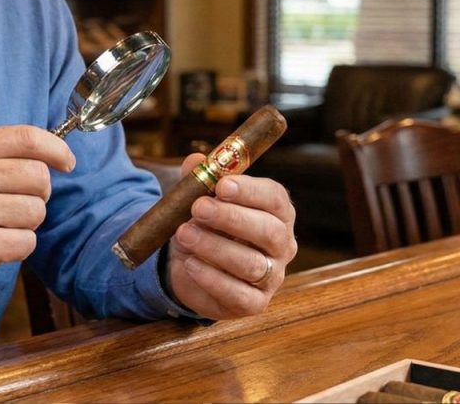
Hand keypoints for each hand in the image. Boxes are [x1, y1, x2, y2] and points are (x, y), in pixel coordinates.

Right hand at [0, 125, 74, 295]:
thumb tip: (48, 154)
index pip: (27, 138)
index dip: (56, 149)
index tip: (67, 162)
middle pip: (39, 177)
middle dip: (37, 192)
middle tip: (16, 201)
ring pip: (37, 211)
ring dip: (26, 221)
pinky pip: (28, 242)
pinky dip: (18, 246)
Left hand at [165, 154, 297, 318]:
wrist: (190, 265)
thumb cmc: (204, 225)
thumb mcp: (197, 198)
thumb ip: (198, 179)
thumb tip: (196, 161)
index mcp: (275, 212)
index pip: (274, 199)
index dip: (249, 191)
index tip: (221, 185)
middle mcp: (281, 244)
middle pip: (269, 232)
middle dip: (231, 218)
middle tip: (198, 208)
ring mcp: (271, 276)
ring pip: (252, 264)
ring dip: (214, 247)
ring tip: (184, 234)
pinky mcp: (254, 303)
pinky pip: (239, 294)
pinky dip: (212, 279)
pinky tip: (190, 264)